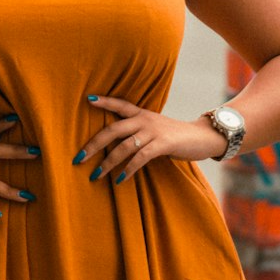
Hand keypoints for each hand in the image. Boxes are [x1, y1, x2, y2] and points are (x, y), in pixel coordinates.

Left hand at [74, 95, 223, 182]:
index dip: (105, 101)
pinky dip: (128, 169)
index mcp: (141, 114)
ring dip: (108, 163)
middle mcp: (145, 120)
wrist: (201, 137)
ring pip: (124, 147)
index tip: (88, 99)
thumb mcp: (154, 128)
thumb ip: (136, 132)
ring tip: (95, 175)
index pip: (120, 105)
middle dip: (94, 145)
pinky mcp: (163, 144)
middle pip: (113, 129)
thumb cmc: (174, 136)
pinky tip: (119, 180)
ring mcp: (153, 131)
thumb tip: (114, 144)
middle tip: (78, 158)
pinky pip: (140, 157)